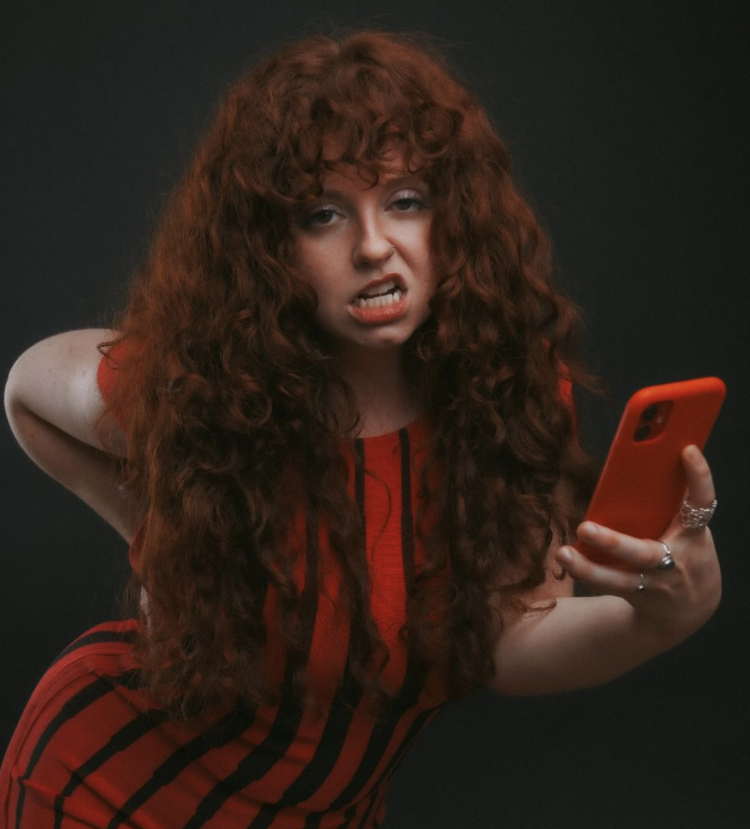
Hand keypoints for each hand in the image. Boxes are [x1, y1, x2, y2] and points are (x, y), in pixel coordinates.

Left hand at [555, 445, 721, 646]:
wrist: (691, 607)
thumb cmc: (683, 551)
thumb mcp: (686, 530)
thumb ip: (667, 507)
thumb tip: (632, 467)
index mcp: (693, 534)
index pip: (701, 502)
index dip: (699, 477)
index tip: (687, 450)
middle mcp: (676, 561)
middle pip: (644, 554)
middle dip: (613, 542)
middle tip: (584, 526)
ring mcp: (657, 584)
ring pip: (619, 581)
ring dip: (588, 568)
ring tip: (562, 552)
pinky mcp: (639, 597)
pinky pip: (609, 587)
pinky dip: (586, 573)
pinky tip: (566, 560)